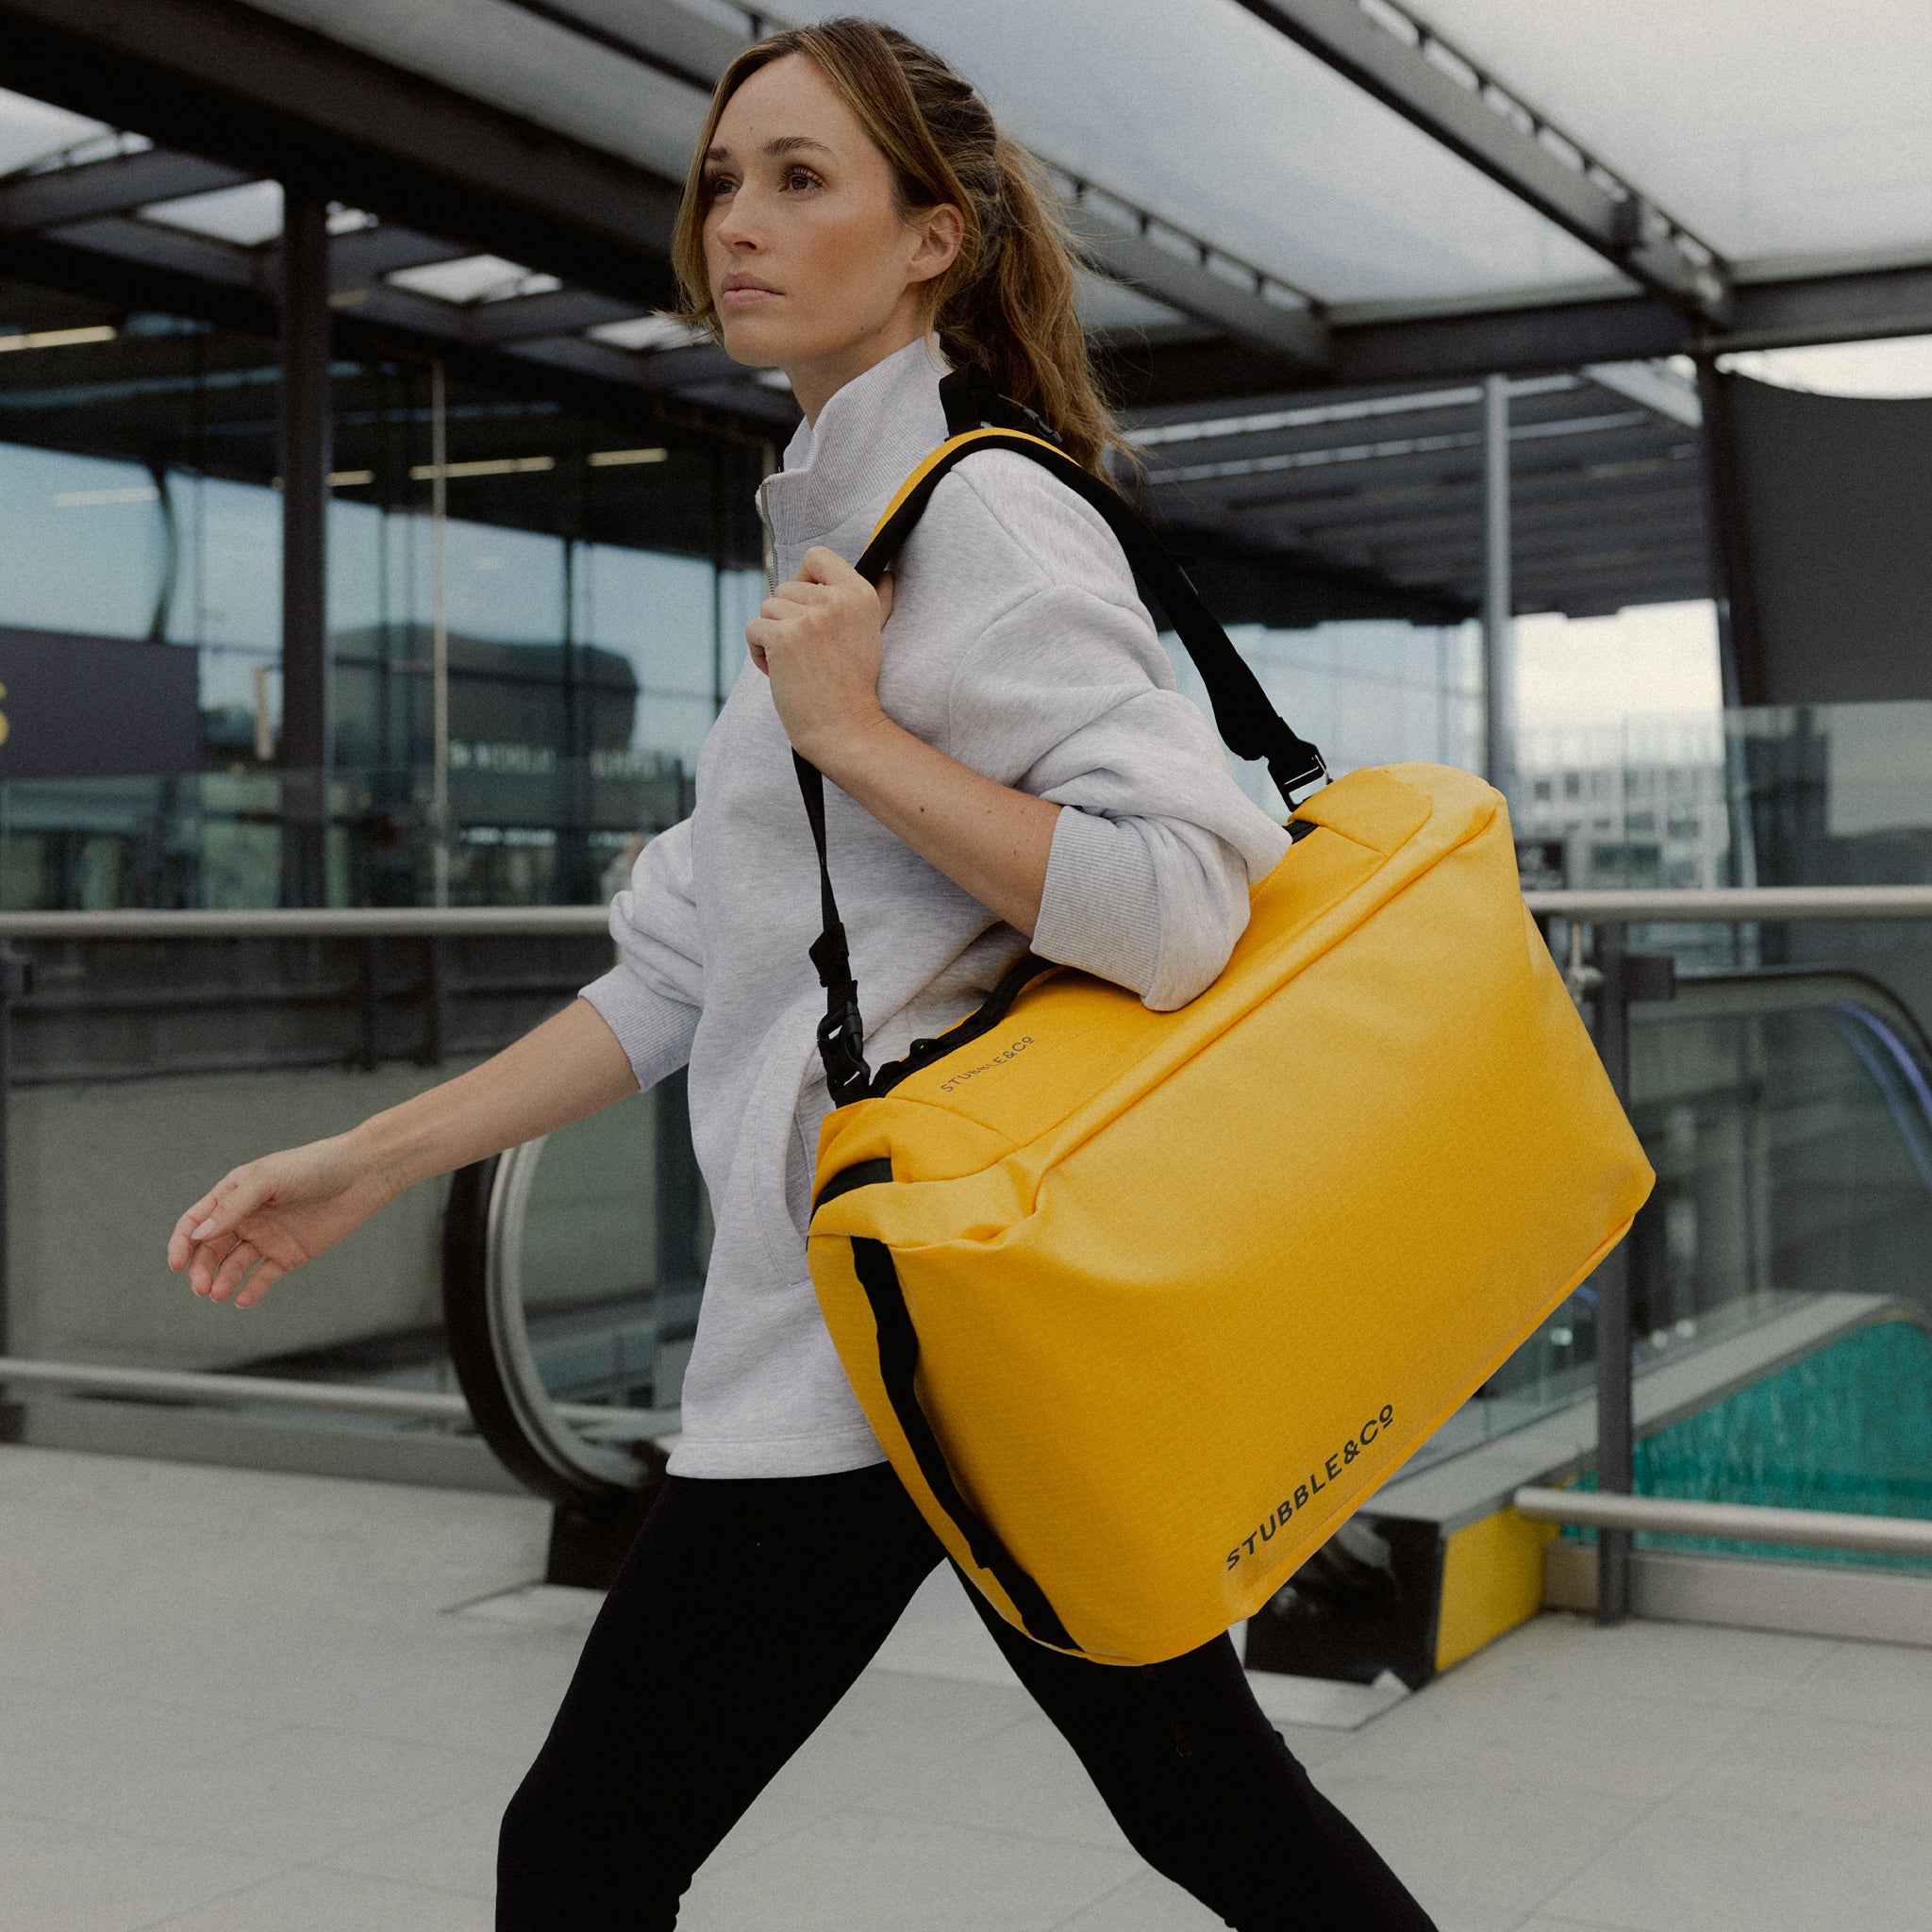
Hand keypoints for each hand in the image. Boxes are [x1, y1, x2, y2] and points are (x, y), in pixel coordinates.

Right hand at [166, 1134, 396, 1308]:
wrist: (362, 1175)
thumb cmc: (314, 1167)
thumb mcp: (269, 1180)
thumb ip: (234, 1206)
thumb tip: (199, 1235)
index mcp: (234, 1193)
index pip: (197, 1222)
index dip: (182, 1243)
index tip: (176, 1265)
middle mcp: (247, 1217)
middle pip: (211, 1249)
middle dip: (201, 1270)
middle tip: (201, 1288)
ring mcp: (268, 1237)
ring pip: (234, 1265)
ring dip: (222, 1281)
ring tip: (219, 1294)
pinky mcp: (290, 1254)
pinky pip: (263, 1277)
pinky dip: (250, 1290)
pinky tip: (242, 1300)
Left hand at [745, 545, 894, 769]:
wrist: (846, 729)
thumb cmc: (856, 686)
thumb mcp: (874, 634)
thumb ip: (879, 601)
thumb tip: (887, 575)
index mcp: (859, 593)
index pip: (817, 556)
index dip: (804, 577)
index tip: (807, 604)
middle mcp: (836, 600)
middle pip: (785, 586)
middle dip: (786, 617)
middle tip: (807, 652)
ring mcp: (809, 618)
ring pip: (767, 608)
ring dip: (772, 637)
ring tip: (795, 664)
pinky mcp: (784, 638)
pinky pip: (753, 629)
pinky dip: (759, 652)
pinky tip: (780, 672)